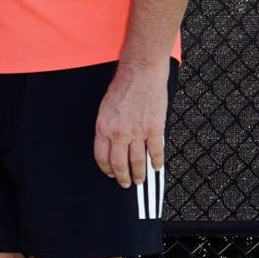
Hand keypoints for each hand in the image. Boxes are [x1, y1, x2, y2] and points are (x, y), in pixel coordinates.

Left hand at [93, 60, 168, 187]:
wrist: (141, 73)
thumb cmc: (122, 87)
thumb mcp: (105, 109)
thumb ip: (108, 128)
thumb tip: (112, 145)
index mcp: (104, 128)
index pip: (102, 157)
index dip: (106, 169)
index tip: (110, 174)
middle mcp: (119, 133)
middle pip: (119, 163)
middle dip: (122, 177)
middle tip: (124, 184)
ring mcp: (138, 132)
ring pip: (138, 161)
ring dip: (139, 174)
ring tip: (139, 181)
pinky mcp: (155, 129)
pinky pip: (156, 151)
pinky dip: (157, 162)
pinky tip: (157, 168)